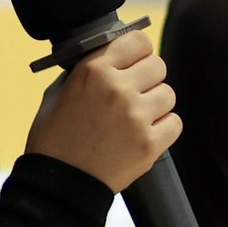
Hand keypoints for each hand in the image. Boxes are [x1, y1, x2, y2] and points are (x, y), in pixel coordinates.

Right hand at [25, 30, 177, 191]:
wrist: (59, 185)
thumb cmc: (53, 140)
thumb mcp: (57, 93)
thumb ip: (85, 72)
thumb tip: (109, 58)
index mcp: (94, 70)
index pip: (139, 41)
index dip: (139, 51)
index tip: (135, 61)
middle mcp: (118, 88)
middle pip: (158, 65)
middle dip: (148, 78)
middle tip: (135, 93)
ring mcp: (136, 116)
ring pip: (168, 94)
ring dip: (156, 105)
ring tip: (136, 118)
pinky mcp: (149, 144)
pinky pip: (174, 123)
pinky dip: (163, 129)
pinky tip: (144, 135)